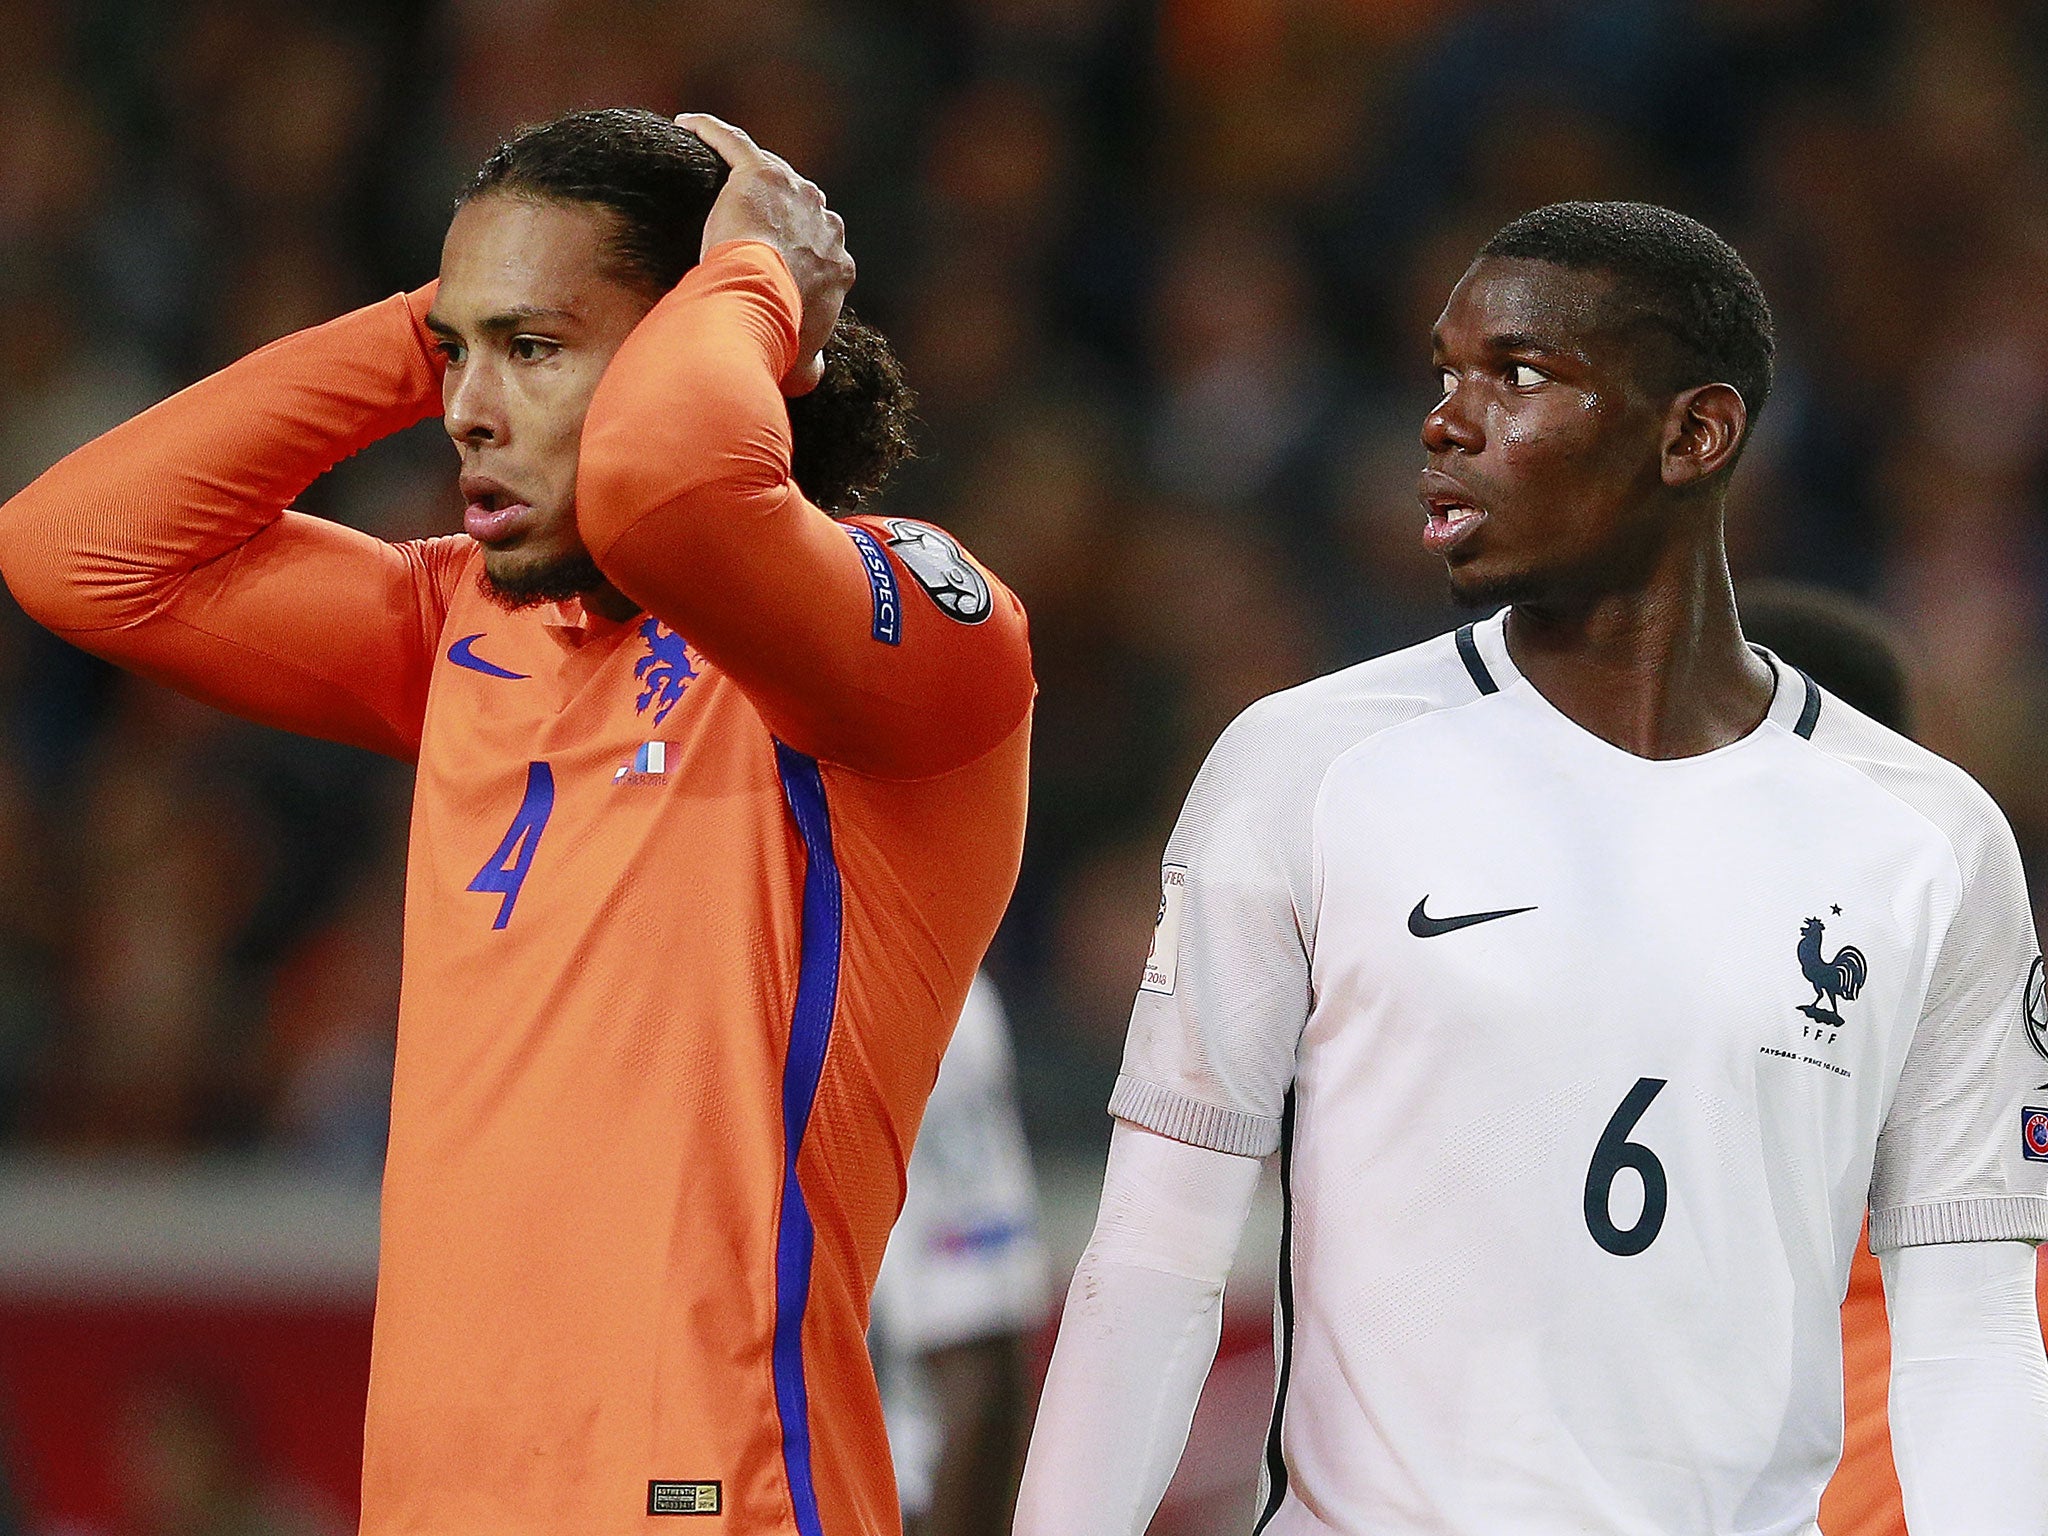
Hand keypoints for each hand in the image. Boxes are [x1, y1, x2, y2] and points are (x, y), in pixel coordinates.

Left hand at [677, 112, 851, 395]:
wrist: (759, 305)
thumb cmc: (780, 337)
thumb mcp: (803, 365)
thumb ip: (811, 366)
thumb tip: (812, 377)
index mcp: (839, 266)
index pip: (822, 249)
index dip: (799, 253)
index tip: (775, 262)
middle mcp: (826, 223)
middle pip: (804, 205)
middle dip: (783, 210)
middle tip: (750, 220)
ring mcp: (796, 194)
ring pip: (774, 171)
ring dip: (751, 170)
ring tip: (722, 173)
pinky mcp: (760, 175)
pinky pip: (733, 143)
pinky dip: (710, 132)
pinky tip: (687, 125)